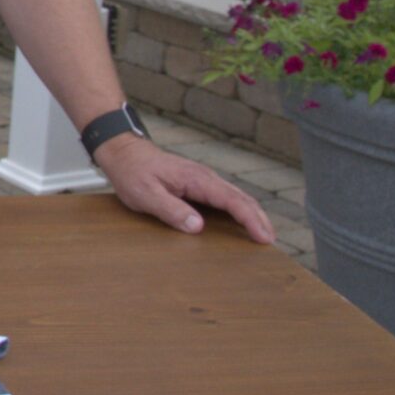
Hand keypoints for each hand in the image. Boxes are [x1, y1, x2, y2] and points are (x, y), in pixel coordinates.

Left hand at [92, 135, 275, 243]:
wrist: (124, 153)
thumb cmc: (132, 173)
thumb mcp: (145, 194)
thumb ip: (171, 210)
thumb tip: (198, 227)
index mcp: (196, 179)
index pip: (233, 200)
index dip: (251, 220)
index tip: (264, 237)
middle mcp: (205, 178)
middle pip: (242, 198)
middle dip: (259, 219)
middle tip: (270, 241)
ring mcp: (203, 180)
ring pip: (236, 197)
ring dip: (252, 215)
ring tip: (263, 235)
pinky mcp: (198, 185)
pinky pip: (225, 198)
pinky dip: (239, 211)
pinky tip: (241, 223)